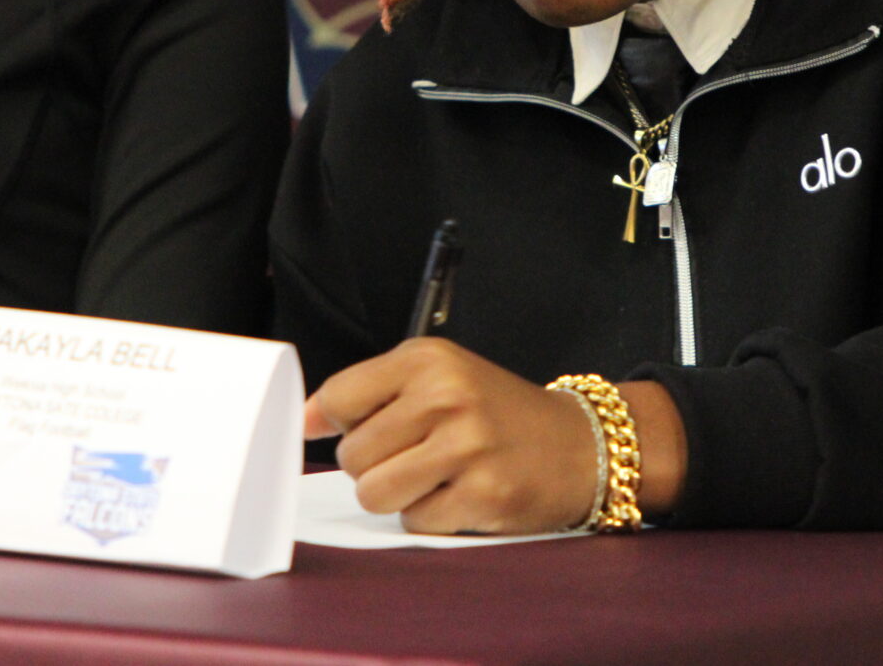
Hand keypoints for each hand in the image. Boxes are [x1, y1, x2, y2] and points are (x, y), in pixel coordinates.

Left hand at [306, 338, 685, 533]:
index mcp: (429, 360)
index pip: (339, 397)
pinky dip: (433, 517)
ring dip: (397, 496)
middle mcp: (447, 396)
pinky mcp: (483, 494)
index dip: (336, 424)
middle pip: (353, 456)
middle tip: (416, 455)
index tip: (350, 431)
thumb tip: (302, 421)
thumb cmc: (497, 413)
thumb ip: (369, 394)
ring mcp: (467, 446)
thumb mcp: (438, 377)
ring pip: (375, 494)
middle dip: (374, 466)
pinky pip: (416, 522)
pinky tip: (463, 494)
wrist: (580, 444)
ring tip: (434, 477)